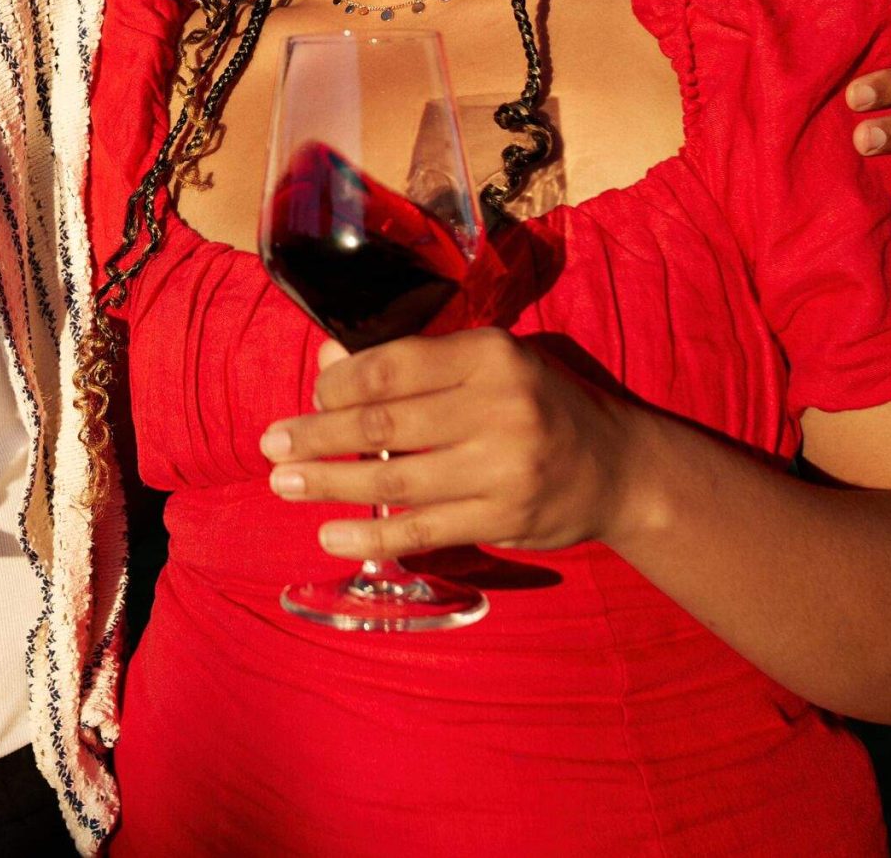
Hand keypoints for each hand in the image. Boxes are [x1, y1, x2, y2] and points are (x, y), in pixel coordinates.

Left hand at [260, 332, 644, 560]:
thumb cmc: (536, 404)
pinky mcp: (503, 518)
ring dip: (329, 484)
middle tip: (271, 445)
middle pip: (383, 425)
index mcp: (488, 355)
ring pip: (394, 481)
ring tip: (284, 484)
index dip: (338, 384)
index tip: (309, 395)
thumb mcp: (484, 366)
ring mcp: (502, 468)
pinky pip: (421, 530)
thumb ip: (412, 364)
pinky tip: (329, 532)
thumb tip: (328, 364)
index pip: (392, 365)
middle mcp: (497, 407)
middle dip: (317, 436)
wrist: (619, 468)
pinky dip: (369, 535)